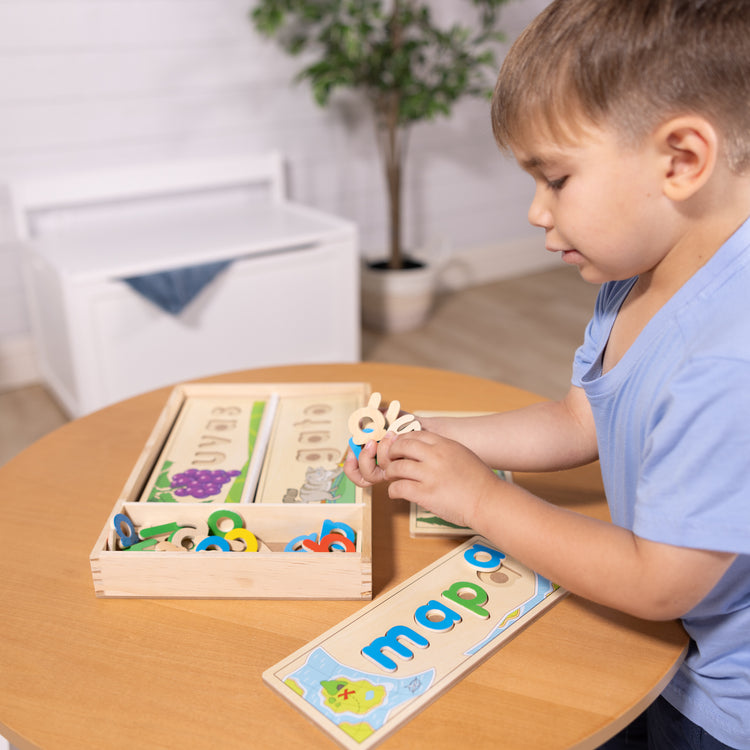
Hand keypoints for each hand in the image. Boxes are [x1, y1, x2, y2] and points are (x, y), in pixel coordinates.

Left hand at [382, 431, 499, 528]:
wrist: (489, 501)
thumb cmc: (479, 481)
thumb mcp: (462, 454)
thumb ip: (444, 450)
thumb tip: (425, 450)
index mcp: (445, 444)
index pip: (414, 434)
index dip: (402, 440)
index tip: (398, 447)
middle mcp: (436, 456)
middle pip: (401, 446)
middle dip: (391, 453)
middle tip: (390, 460)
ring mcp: (430, 475)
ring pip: (396, 468)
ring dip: (390, 473)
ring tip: (392, 477)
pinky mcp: (426, 494)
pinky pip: (399, 488)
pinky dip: (393, 490)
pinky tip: (396, 493)